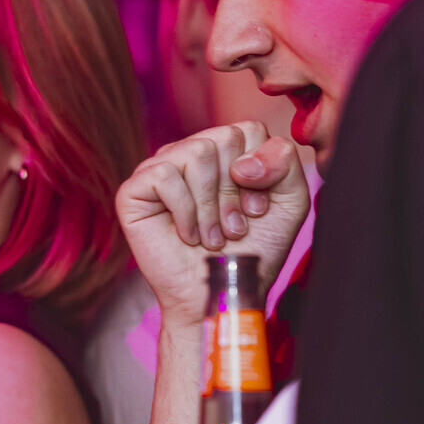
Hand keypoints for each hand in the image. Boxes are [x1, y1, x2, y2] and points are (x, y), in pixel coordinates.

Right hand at [116, 122, 310, 328]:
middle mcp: (191, 152)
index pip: (249, 129)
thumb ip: (284, 161)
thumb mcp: (289, 202)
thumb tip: (240, 161)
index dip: (260, 173)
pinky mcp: (134, 190)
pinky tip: (187, 236)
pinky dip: (184, 212)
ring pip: (197, 152)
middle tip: (232, 228)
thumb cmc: (253, 250)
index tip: (256, 211)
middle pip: (224, 138)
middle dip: (235, 192)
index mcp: (225, 151)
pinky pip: (165, 174)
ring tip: (212, 237)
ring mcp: (160, 167)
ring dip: (211, 207)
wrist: (220, 294)